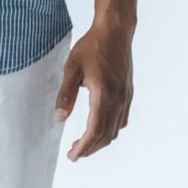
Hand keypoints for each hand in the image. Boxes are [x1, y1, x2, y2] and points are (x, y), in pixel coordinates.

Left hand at [54, 20, 134, 160]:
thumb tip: (59, 118)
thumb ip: (66, 94)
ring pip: (115, 129)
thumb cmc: (92, 46)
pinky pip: (121, 120)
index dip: (84, 147)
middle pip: (106, 135)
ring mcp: (125, 97)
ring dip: (100, 140)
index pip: (95, 130)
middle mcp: (118, 99)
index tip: (73, 156)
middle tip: (74, 153)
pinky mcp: (128, 93)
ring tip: (84, 143)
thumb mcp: (72, 67)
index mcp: (104, 94)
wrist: (115, 31)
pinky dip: (110, 130)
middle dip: (90, 148)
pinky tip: (99, 127)